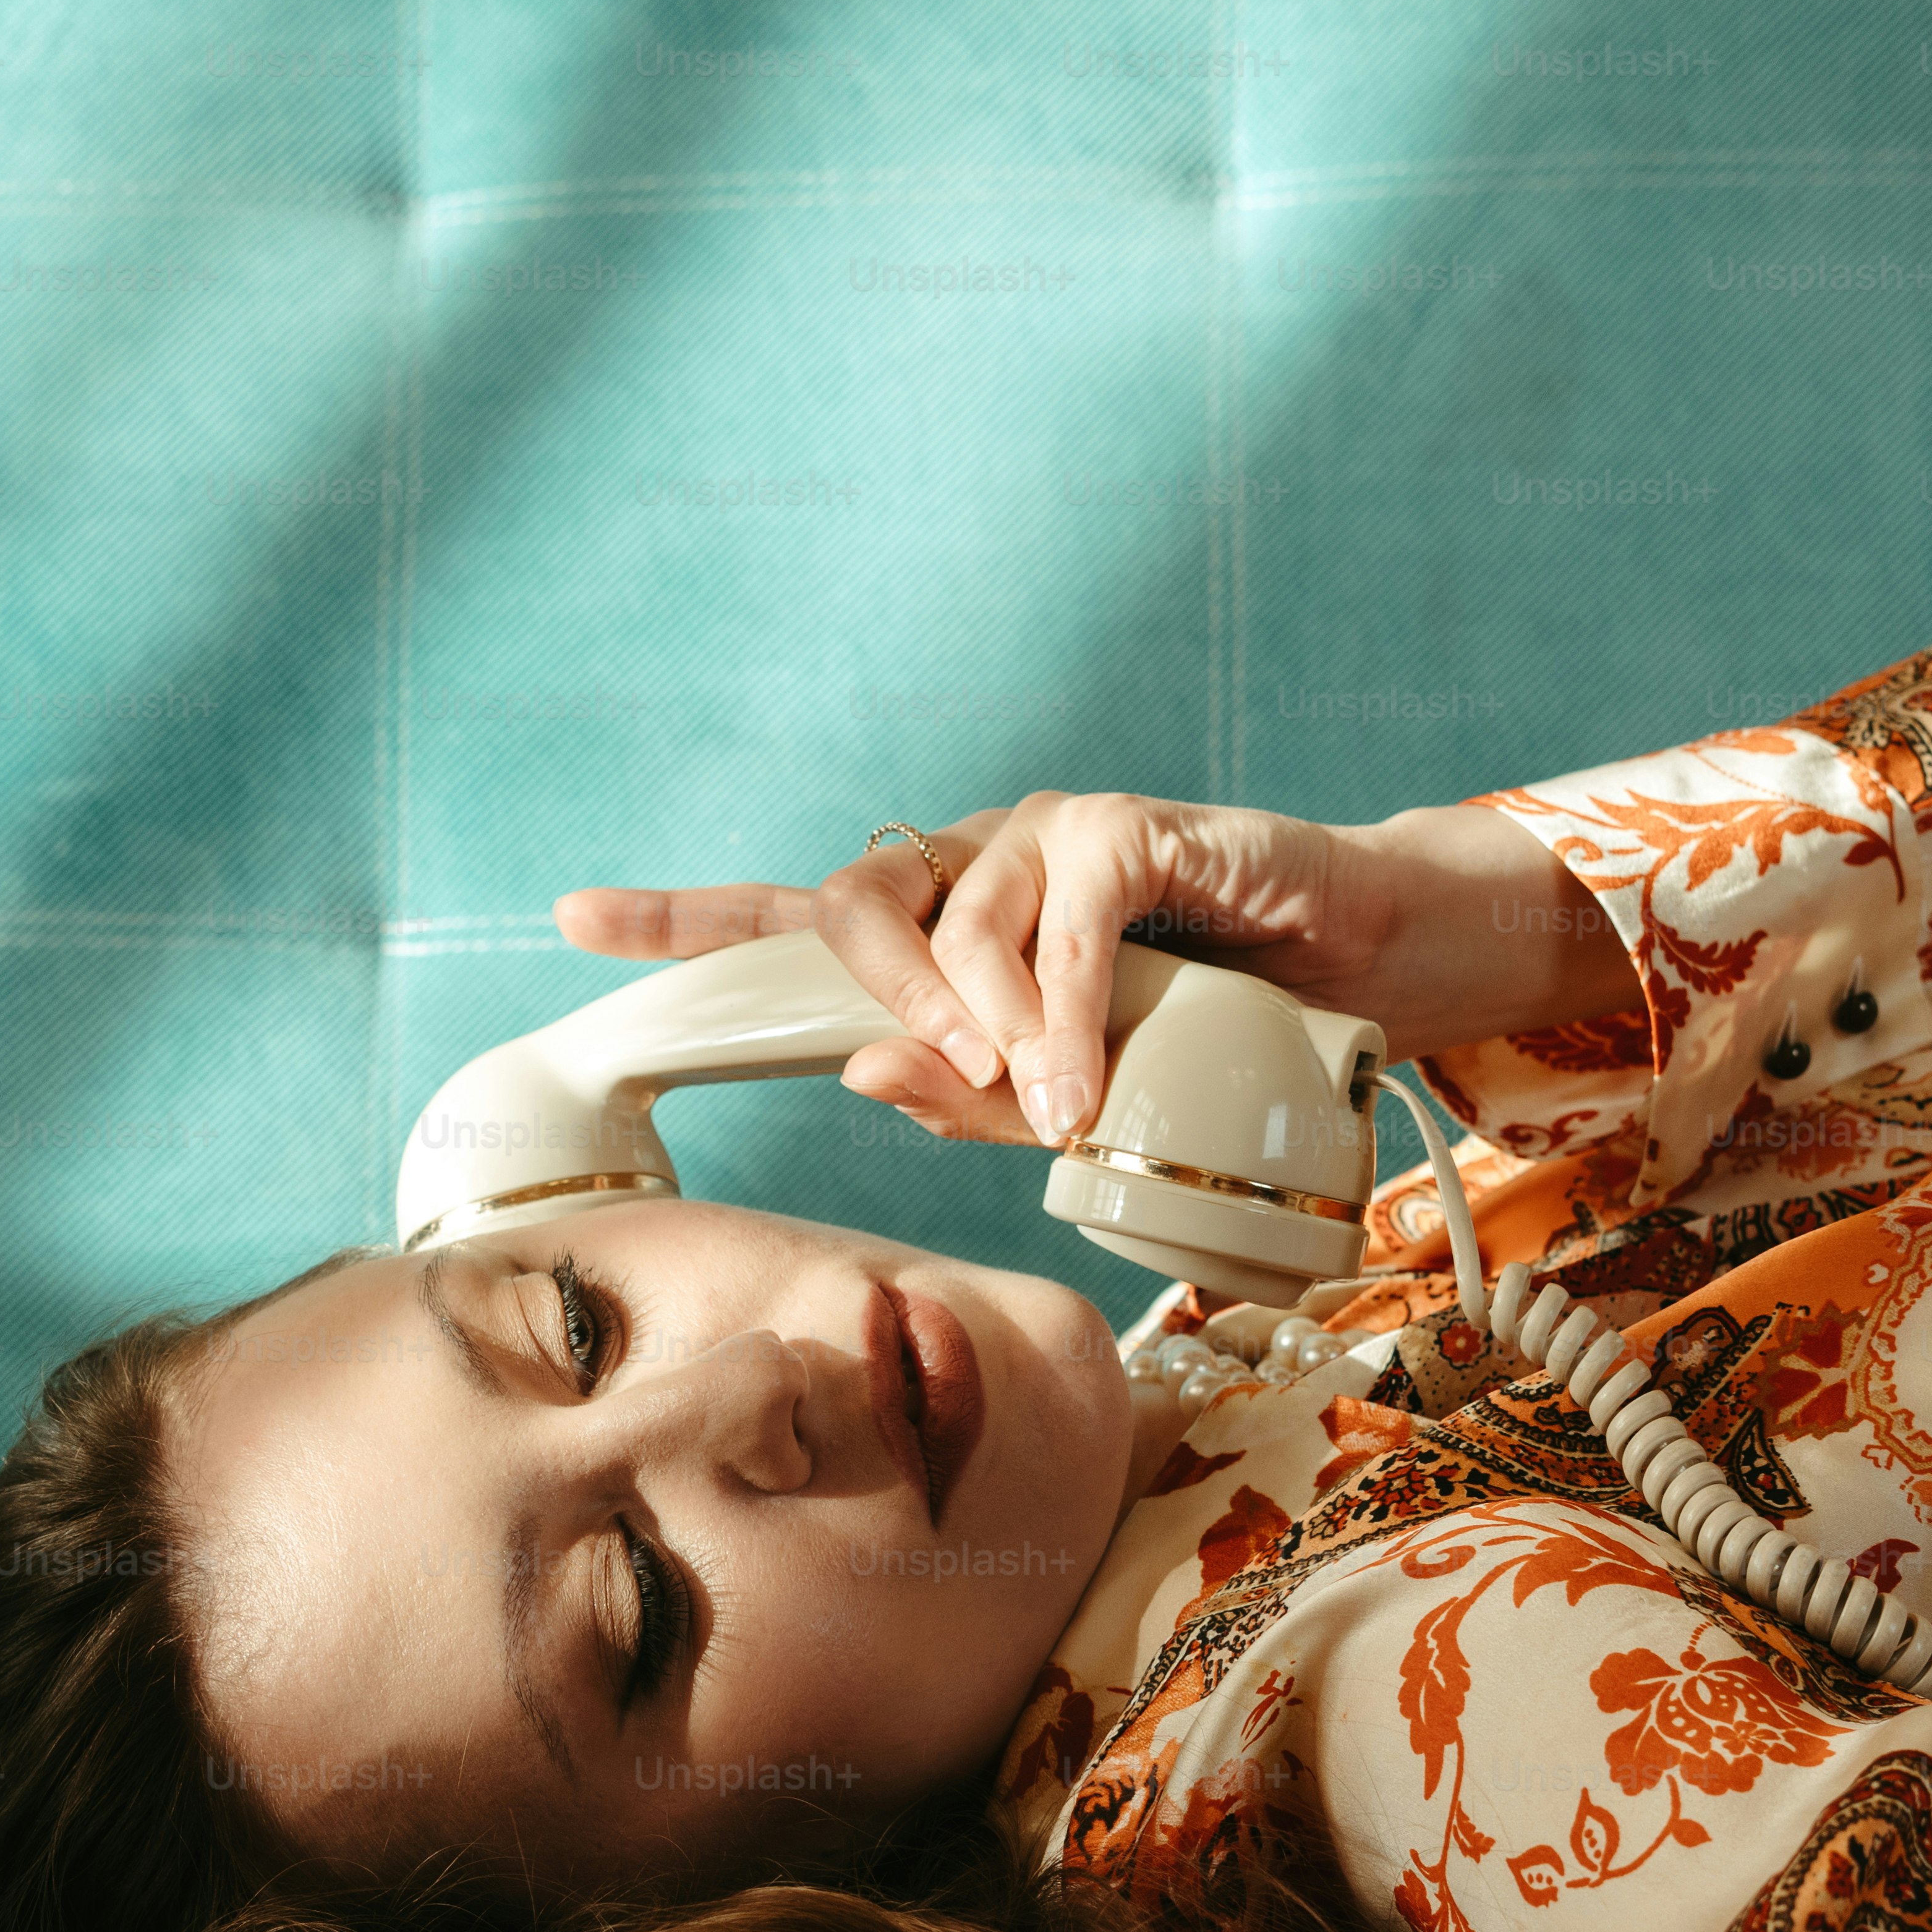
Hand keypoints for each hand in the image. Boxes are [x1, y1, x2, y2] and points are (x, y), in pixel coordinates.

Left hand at [556, 794, 1626, 1149]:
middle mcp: (976, 862)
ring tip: (1048, 1103)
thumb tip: (865, 1070)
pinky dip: (1066, 1007)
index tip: (572, 919)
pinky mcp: (1133, 828)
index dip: (683, 916)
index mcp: (941, 929)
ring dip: (993, 1025)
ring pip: (963, 917)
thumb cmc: (1209, 1041)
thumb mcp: (1071, 1100)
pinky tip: (1085, 1073)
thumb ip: (966, 1095)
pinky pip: (1069, 916)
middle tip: (937, 1071)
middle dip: (872, 988)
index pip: (792, 920)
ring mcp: (1050, 836)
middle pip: (857, 902)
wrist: (1359, 978)